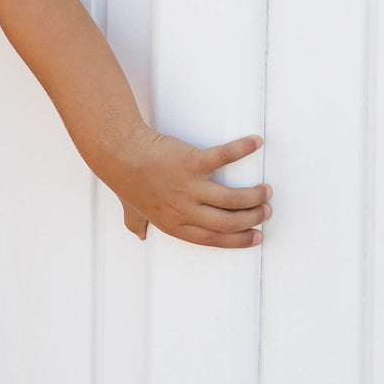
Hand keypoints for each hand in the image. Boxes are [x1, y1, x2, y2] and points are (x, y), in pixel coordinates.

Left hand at [108, 129, 270, 247]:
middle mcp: (183, 210)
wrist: (117, 153)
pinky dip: (242, 149)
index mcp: (173, 224)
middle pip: (228, 222)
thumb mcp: (131, 210)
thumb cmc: (125, 180)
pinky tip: (256, 143)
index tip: (258, 236)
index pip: (213, 239)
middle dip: (252, 219)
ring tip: (266, 190)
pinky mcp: (191, 163)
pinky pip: (224, 157)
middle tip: (266, 211)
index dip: (238, 240)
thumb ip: (137, 223)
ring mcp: (188, 187)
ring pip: (232, 199)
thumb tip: (140, 235)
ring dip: (254, 195)